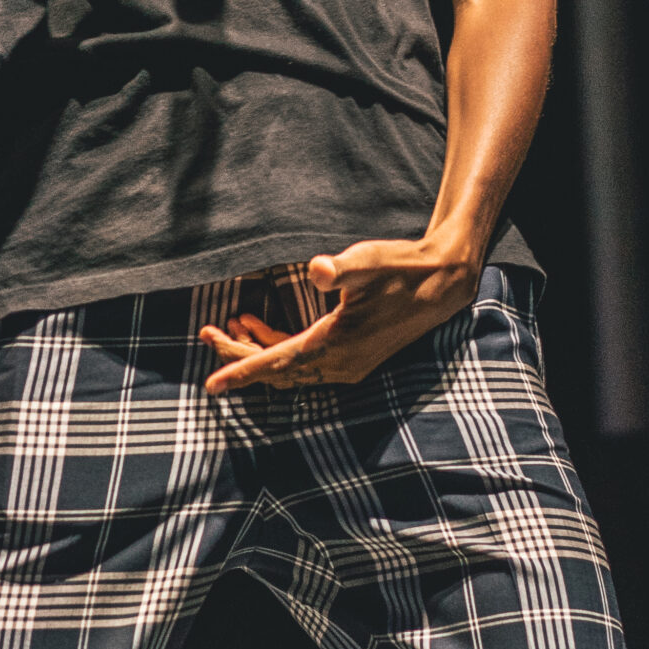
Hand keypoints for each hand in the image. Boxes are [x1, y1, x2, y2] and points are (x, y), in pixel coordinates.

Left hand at [200, 233, 479, 395]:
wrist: (442, 283)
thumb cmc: (403, 268)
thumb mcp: (368, 262)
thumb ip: (340, 269)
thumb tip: (316, 269)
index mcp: (336, 346)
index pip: (277, 364)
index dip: (240, 371)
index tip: (211, 387)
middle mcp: (339, 365)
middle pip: (276, 370)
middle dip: (238, 354)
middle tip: (206, 332)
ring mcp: (346, 365)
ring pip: (288, 367)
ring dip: (256, 350)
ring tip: (230, 322)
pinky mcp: (351, 356)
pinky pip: (304, 361)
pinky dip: (279, 346)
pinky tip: (259, 323)